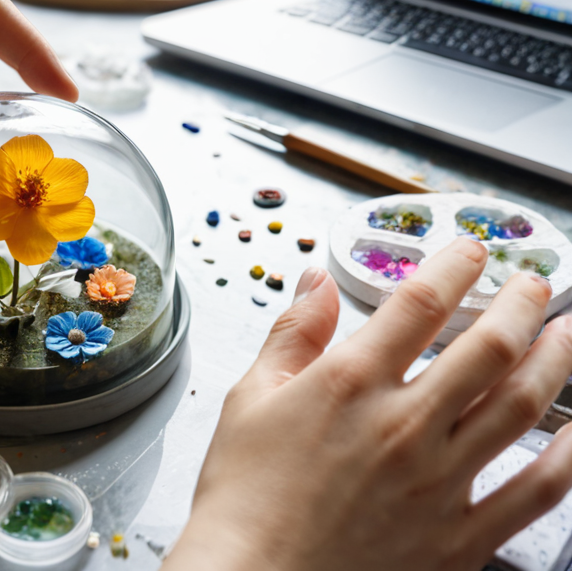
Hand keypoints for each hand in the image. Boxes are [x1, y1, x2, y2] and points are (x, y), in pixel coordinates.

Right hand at [164, 239, 571, 570]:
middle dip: (521, 302)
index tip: (471, 248)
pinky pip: (535, 492)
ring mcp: (439, 481)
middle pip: (488, 345)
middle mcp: (403, 424)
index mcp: (349, 383)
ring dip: (553, 359)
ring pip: (521, 405)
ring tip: (566, 333)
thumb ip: (292, 334)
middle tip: (532, 283)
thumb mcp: (249, 399)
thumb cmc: (245, 495)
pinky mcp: (458, 536)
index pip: (419, 303)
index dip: (454, 264)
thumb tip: (314, 282)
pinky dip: (569, 456)